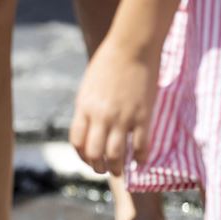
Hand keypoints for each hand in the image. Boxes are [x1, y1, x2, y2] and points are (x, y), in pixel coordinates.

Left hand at [69, 39, 158, 175]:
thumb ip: (86, 109)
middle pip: (95, 153)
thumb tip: (87, 129)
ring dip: (116, 169)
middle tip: (103, 170)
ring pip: (116, 155)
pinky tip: (140, 162)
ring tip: (118, 171)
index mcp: (84, 108)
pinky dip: (140, 158)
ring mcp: (123, 117)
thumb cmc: (108, 64)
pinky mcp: (143, 115)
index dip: (81, 156)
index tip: (88, 159)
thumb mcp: (88, 88)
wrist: (132, 47)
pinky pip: (141, 145)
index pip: (77, 142)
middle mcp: (101, 117)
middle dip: (97, 167)